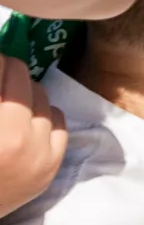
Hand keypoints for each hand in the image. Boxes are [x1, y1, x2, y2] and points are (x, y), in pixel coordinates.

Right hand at [0, 57, 67, 218]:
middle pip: (22, 79)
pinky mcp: (51, 167)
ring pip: (43, 97)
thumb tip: (2, 58)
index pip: (5, 70)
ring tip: (8, 103)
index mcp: (0, 129)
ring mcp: (39, 154)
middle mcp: (17, 139)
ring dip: (24, 94)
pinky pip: (58, 120)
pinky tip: (24, 121)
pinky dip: (43, 115)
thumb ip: (0, 96)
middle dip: (6, 75)